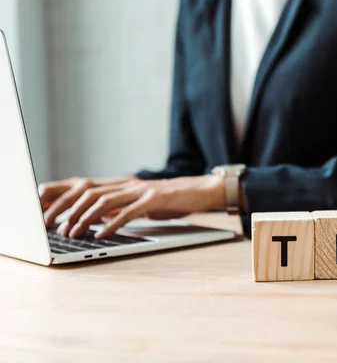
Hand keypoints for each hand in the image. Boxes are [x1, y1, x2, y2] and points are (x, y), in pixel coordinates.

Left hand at [54, 175, 225, 238]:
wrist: (202, 190)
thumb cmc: (174, 200)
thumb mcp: (143, 204)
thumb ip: (123, 208)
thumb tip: (101, 219)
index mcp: (124, 185)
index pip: (87, 189)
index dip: (67, 201)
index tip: (52, 217)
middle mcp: (129, 185)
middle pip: (89, 194)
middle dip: (69, 211)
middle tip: (57, 229)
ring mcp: (141, 191)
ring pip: (104, 202)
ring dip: (85, 219)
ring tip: (74, 234)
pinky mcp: (154, 200)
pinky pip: (128, 212)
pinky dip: (112, 224)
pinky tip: (102, 235)